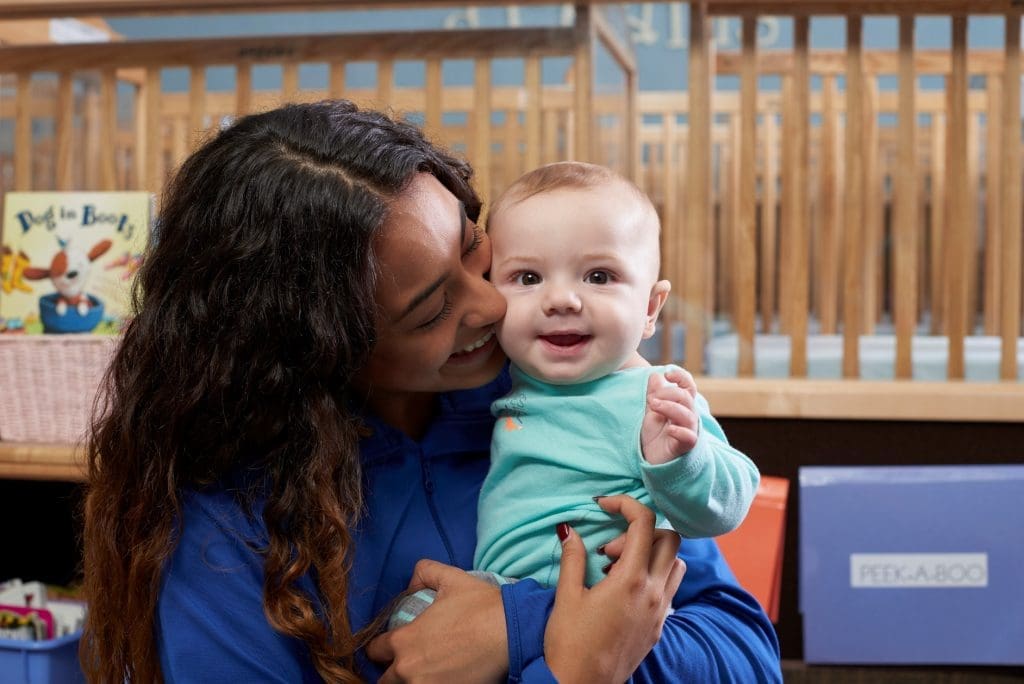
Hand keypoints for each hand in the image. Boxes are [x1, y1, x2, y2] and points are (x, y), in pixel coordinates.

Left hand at [366, 560, 507, 683]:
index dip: (381, 647)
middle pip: (385, 680)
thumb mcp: (451, 579)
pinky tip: (441, 679)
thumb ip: (425, 572)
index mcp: (404, 641)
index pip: (375, 651)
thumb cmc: (482, 607)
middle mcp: (408, 670)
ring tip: (424, 674)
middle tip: (409, 664)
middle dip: (393, 671)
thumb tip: (412, 582)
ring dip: (409, 681)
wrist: (513, 634)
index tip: (390, 647)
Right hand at [544, 495, 684, 682]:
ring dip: (651, 554)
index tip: (604, 504)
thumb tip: (569, 529)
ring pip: (675, 564)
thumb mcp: (567, 596)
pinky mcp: (659, 628)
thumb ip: (573, 557)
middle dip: (641, 531)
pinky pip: (669, 589)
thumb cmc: (569, 642)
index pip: (643, 523)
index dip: (625, 504)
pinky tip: (622, 589)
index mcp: (631, 580)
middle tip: (608, 548)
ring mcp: (660, 612)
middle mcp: (654, 593)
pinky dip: (653, 576)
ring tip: (616, 567)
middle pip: (669, 539)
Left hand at [640, 368, 698, 464]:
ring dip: (670, 407)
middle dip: (668, 394)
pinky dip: (680, 431)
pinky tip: (669, 429)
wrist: (655, 463)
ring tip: (653, 406)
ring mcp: (688, 432)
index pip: (688, 387)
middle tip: (651, 400)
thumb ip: (654, 394)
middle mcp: (688, 417)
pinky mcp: (685, 447)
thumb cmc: (657, 437)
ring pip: (687, 415)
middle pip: (686, 398)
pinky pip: (689, 437)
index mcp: (681, 407)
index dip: (682, 377)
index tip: (668, 374)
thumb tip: (656, 375)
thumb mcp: (652, 413)